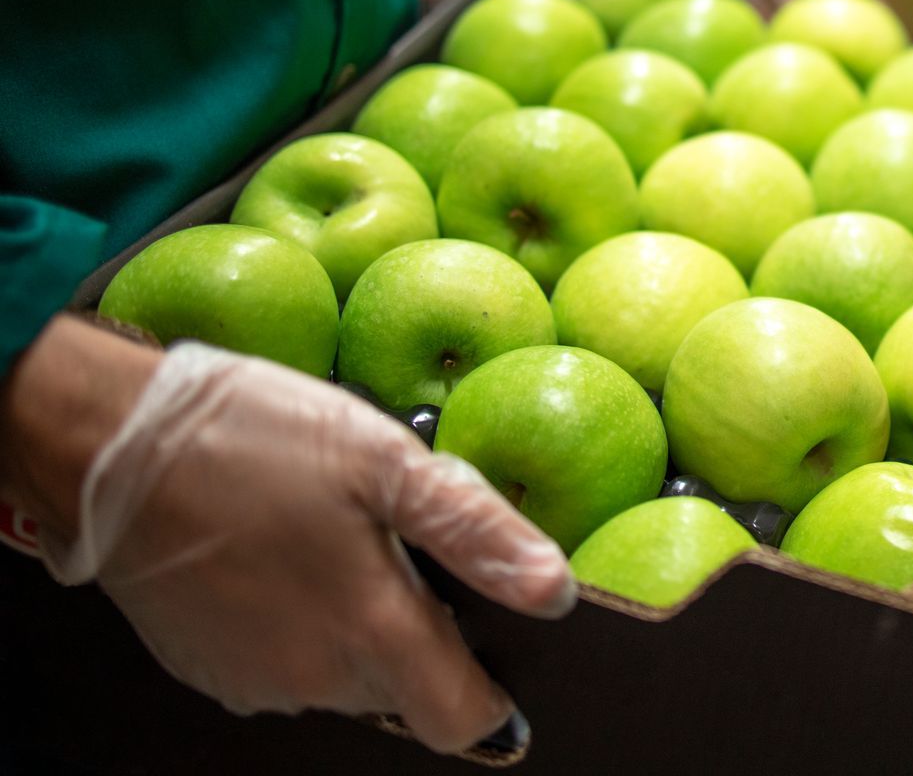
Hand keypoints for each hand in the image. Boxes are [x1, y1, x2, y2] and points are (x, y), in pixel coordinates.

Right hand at [0, 318, 574, 753]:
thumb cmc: (253, 439)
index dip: (493, 690)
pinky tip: (286, 551)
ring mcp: (254, 682)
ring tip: (336, 535)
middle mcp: (313, 681)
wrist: (110, 442)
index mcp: (369, 635)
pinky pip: (284, 664)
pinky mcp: (207, 669)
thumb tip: (554, 592)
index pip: (463, 720)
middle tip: (398, 541)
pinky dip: (299, 622)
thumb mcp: (386, 461)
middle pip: (405, 690)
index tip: (496, 640)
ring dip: (357, 624)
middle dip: (420, 630)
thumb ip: (478, 533)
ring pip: (344, 676)